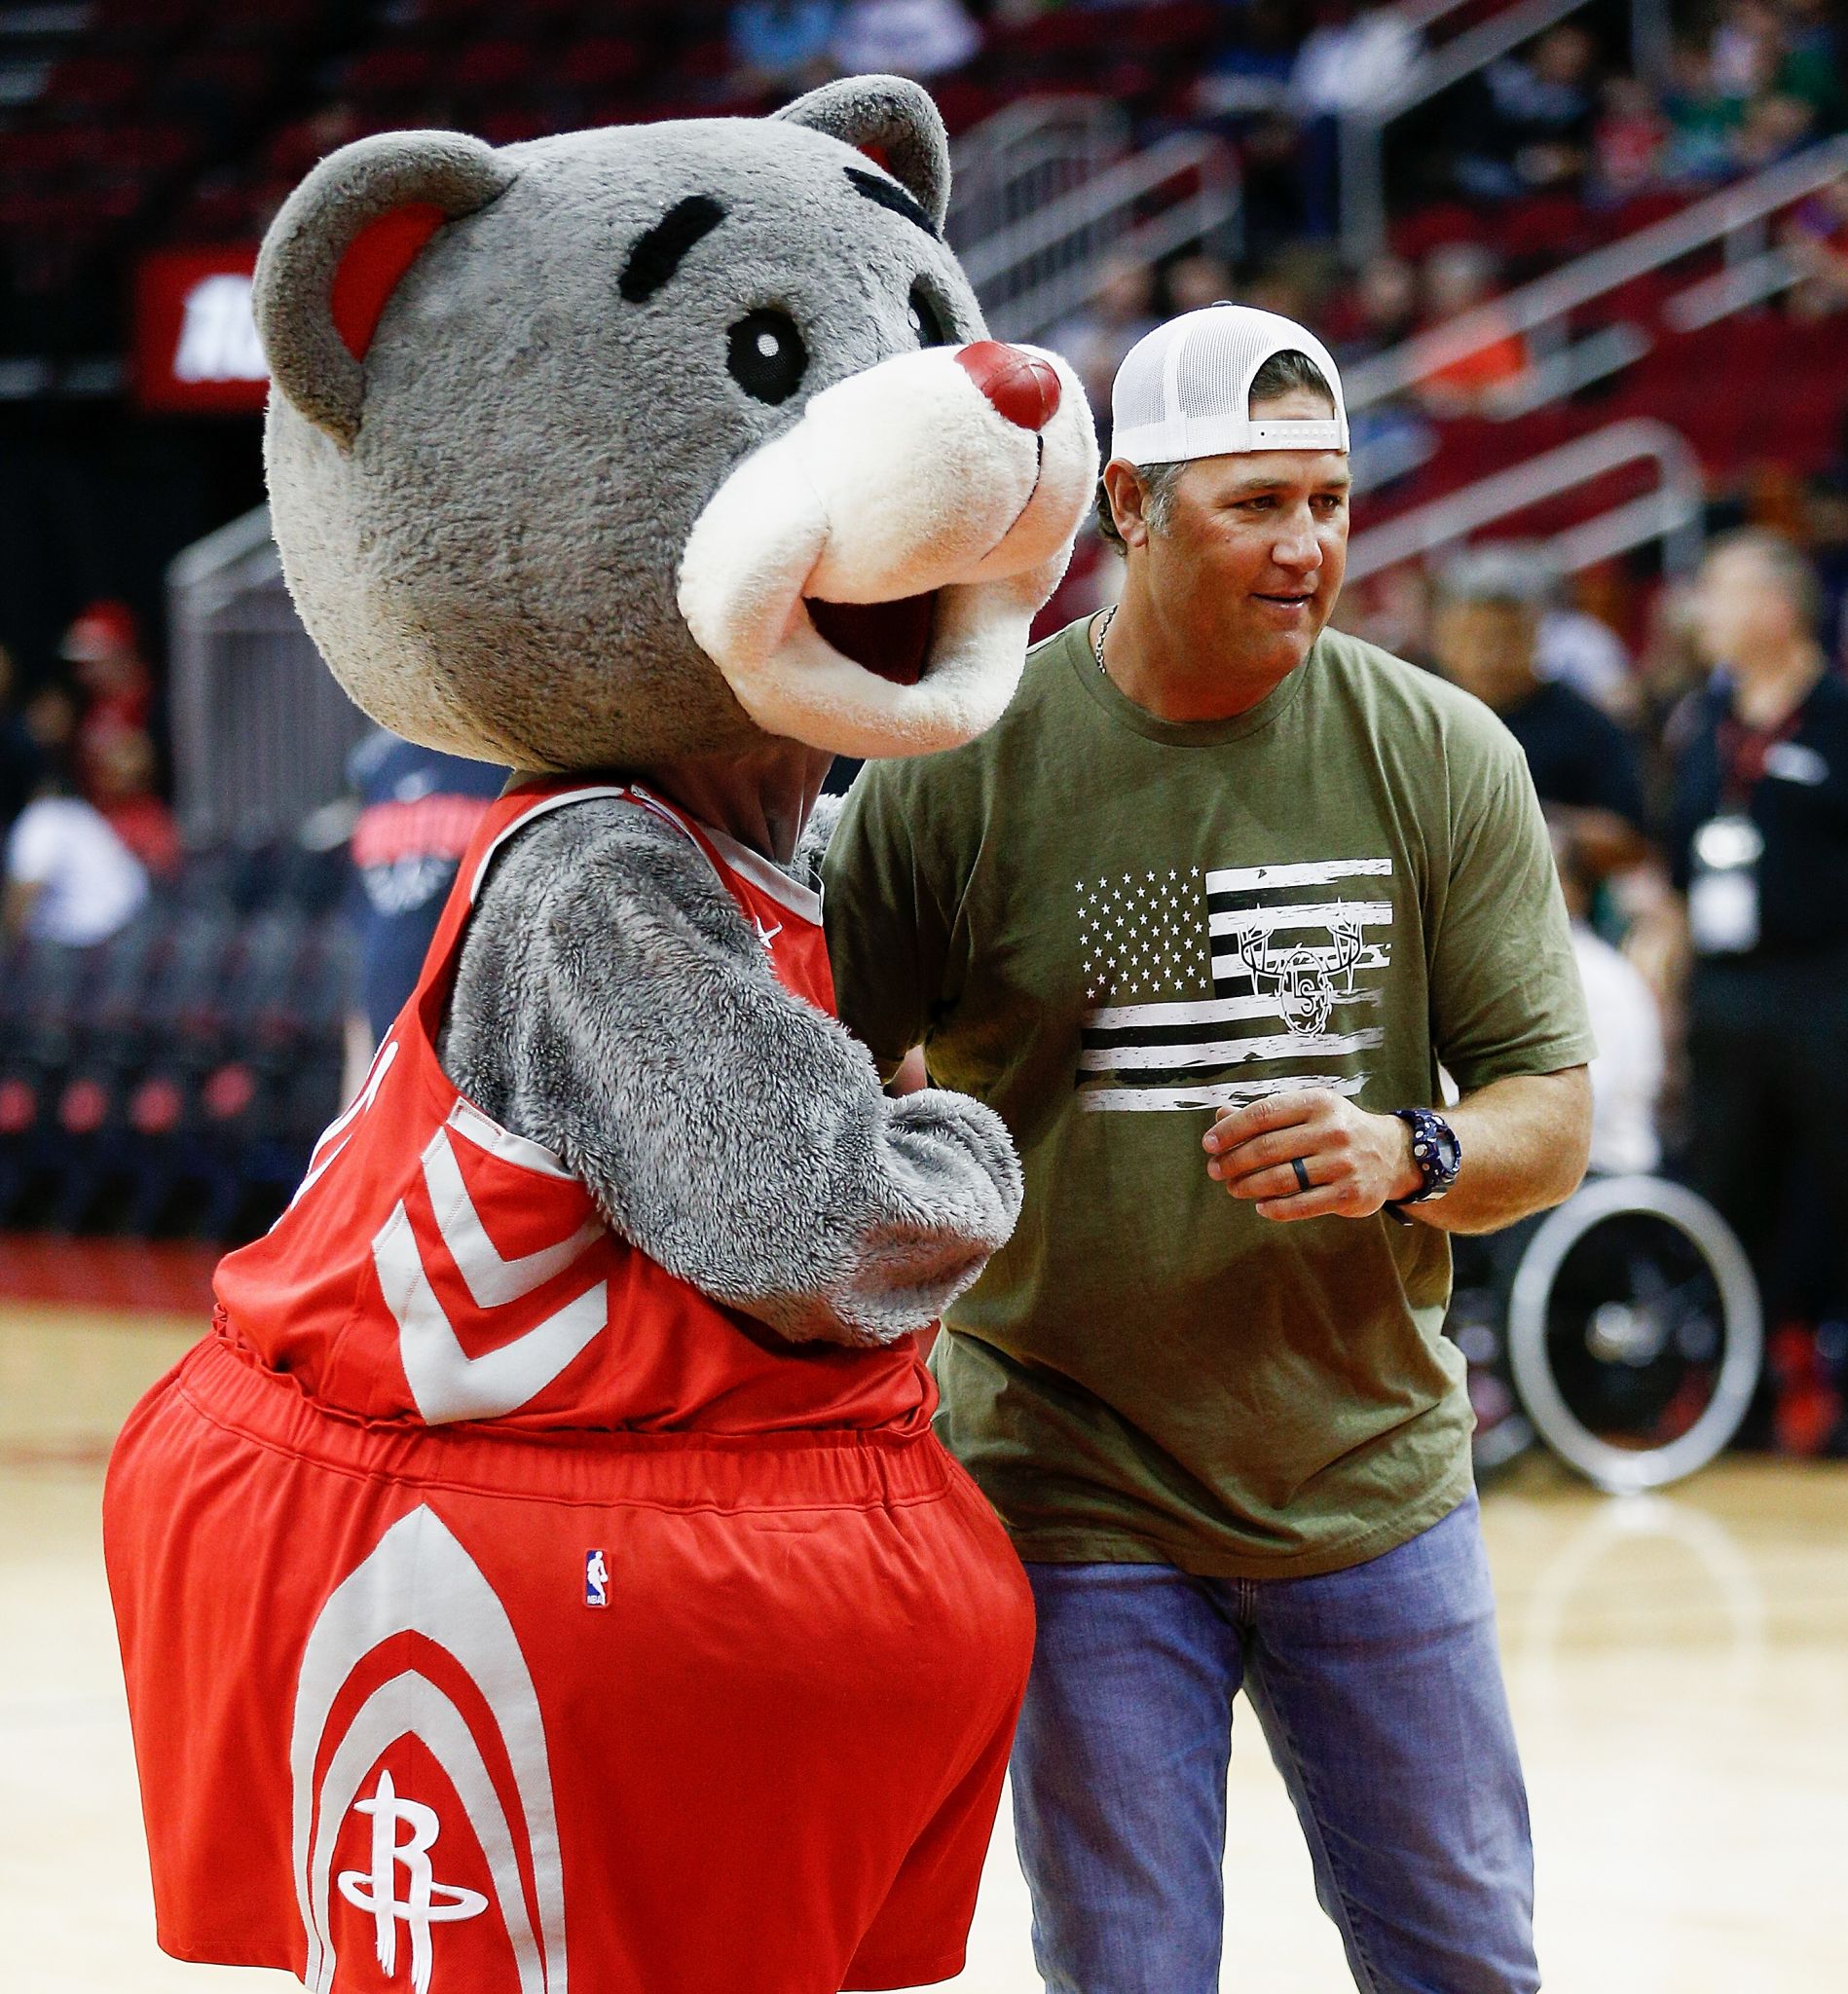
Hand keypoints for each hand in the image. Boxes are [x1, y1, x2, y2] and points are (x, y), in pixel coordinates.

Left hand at [1202, 1090, 1420, 1222]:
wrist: (1391, 1154)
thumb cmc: (1336, 1130)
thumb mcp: (1307, 1111)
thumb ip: (1265, 1115)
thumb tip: (1220, 1117)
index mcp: (1317, 1103)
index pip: (1263, 1114)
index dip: (1230, 1130)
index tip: (1209, 1144)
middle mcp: (1332, 1130)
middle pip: (1267, 1148)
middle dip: (1234, 1162)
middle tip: (1215, 1171)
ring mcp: (1343, 1163)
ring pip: (1281, 1179)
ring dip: (1249, 1186)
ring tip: (1234, 1188)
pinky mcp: (1350, 1193)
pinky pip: (1302, 1205)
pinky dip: (1275, 1208)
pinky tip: (1261, 1206)